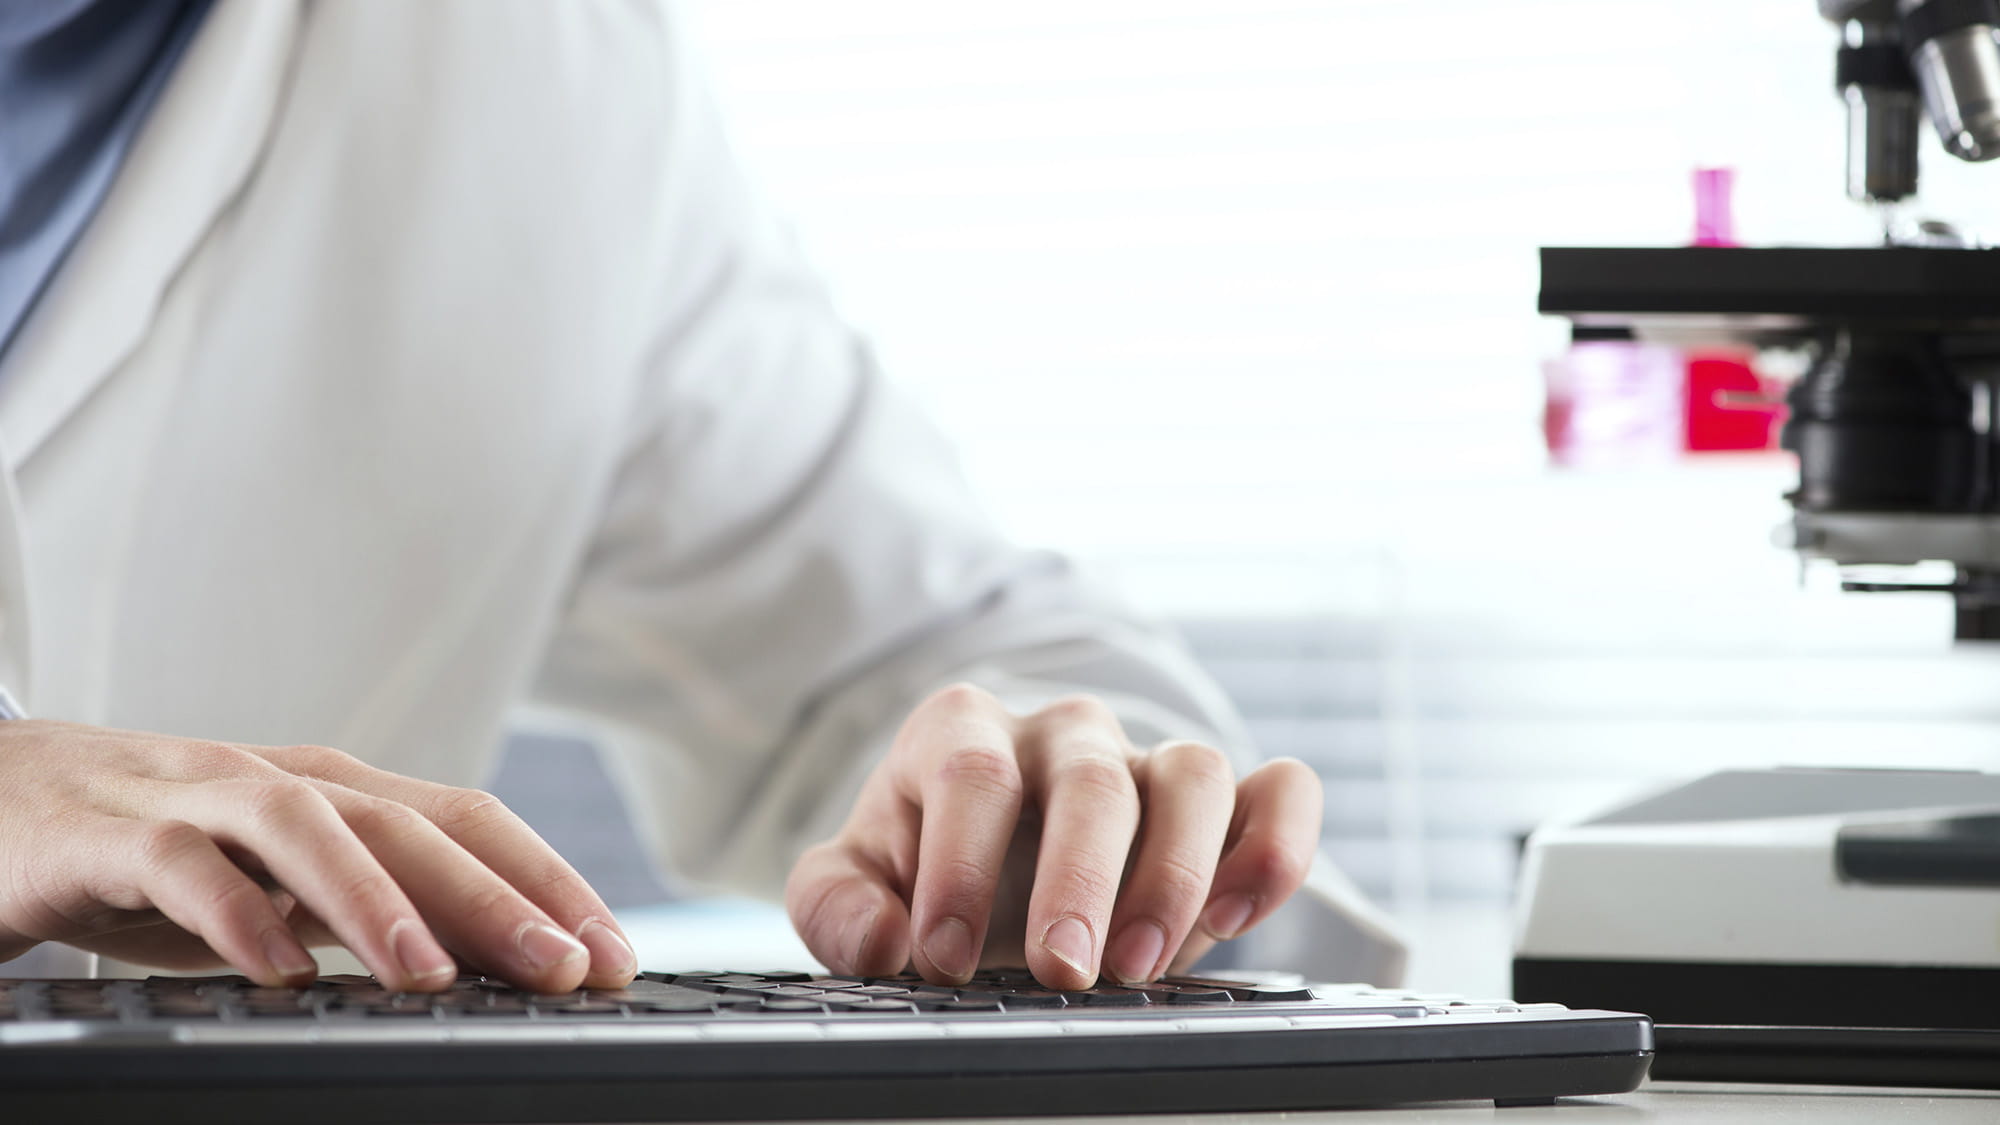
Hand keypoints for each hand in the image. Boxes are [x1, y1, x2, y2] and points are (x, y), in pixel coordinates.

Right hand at [0, 720, 636, 991]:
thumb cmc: (153, 852)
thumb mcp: (280, 886)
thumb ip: (370, 913)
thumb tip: (488, 966)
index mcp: (338, 792)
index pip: (469, 822)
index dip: (548, 882)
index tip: (612, 955)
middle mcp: (282, 781)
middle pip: (411, 822)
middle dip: (498, 896)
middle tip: (565, 969)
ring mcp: (195, 798)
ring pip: (305, 826)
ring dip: (377, 900)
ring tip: (435, 975)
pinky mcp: (107, 834)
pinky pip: (179, 866)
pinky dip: (236, 914)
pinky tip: (280, 971)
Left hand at [786, 684, 1321, 989]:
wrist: (991, 866)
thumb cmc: (924, 869)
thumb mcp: (856, 883)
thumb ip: (838, 905)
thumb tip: (881, 941)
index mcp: (964, 733)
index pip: (972, 775)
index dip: (960, 866)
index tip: (945, 958)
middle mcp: (1064, 735)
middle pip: (1089, 779)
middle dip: (1079, 880)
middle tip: (1063, 971)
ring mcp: (1149, 762)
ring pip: (1193, 774)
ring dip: (1177, 872)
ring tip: (1141, 966)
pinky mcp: (1223, 806)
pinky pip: (1280, 791)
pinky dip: (1277, 842)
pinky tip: (1242, 912)